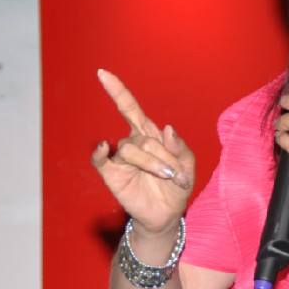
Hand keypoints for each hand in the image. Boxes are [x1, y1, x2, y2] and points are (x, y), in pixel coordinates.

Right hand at [92, 69, 195, 234]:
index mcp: (149, 135)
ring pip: (129, 149)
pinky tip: (102, 147)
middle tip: (176, 174)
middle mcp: (132, 142)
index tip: (103, 74)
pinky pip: (100, 160)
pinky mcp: (111, 174)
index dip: (117, 91)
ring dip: (151, 163)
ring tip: (167, 177)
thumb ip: (181, 148)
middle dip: (162, 156)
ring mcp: (120, 158)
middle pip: (142, 138)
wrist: (168, 215)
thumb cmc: (177, 187)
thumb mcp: (188, 166)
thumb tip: (167, 129)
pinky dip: (100, 153)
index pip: (130, 108)